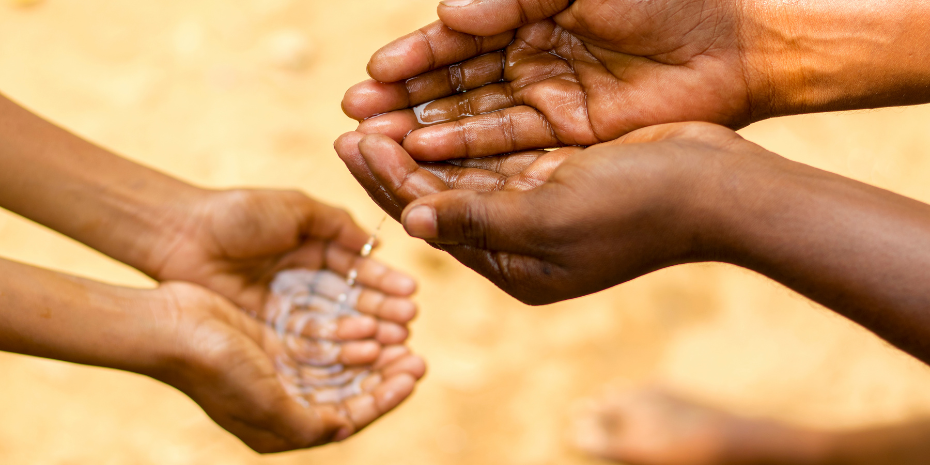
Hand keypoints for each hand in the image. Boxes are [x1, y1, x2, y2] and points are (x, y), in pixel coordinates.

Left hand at [145, 189, 417, 340]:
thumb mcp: (295, 208)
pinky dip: (336, 347)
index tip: (411, 294)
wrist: (183, 235)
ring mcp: (287, 309)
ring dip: (366, 331)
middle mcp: (303, 282)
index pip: (357, 270)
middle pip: (351, 301)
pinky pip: (308, 342)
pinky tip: (362, 351)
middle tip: (410, 322)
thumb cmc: (239, 214)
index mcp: (313, 250)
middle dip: (382, 311)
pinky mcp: (268, 332)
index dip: (384, 282)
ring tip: (395, 339)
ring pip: (334, 324)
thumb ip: (337, 225)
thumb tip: (376, 246)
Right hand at [153, 281, 425, 452]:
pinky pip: (321, 342)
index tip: (414, 373)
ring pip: (338, 367)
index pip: (348, 418)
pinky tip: (366, 322)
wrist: (166, 327)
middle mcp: (282, 403)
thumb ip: (307, 424)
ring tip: (400, 336)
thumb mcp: (265, 403)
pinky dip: (345, 336)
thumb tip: (346, 429)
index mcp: (281, 428)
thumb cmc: (213, 368)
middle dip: (384, 376)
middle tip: (416, 355)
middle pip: (348, 393)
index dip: (385, 398)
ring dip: (369, 354)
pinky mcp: (272, 342)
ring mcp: (277, 372)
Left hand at [336, 122, 771, 303]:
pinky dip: (465, 135)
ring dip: (423, 145)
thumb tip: (408, 218)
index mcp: (514, 266)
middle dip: (396, 163)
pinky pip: (499, 154)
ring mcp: (541, 208)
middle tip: (350, 125)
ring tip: (378, 115)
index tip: (351, 143)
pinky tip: (434, 111)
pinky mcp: (560, 175)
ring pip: (466, 174)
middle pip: (443, 198)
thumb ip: (476, 218)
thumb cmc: (636, 208)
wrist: (716, 187)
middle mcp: (520, 242)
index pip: (434, 221)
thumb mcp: (548, 218)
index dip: (389, 182)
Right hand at [343, 0, 764, 160]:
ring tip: (376, 141)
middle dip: (404, 97)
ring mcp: (548, 100)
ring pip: (473, 116)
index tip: (371, 73)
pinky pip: (509, 143)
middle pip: (454, 82)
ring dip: (424, 128)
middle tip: (353, 113)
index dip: (415, 57)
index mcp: (528, 15)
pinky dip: (468, 148)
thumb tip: (449, 12)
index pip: (457, 40)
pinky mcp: (569, 136)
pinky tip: (427, 153)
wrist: (735, 44)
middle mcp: (530, 59)